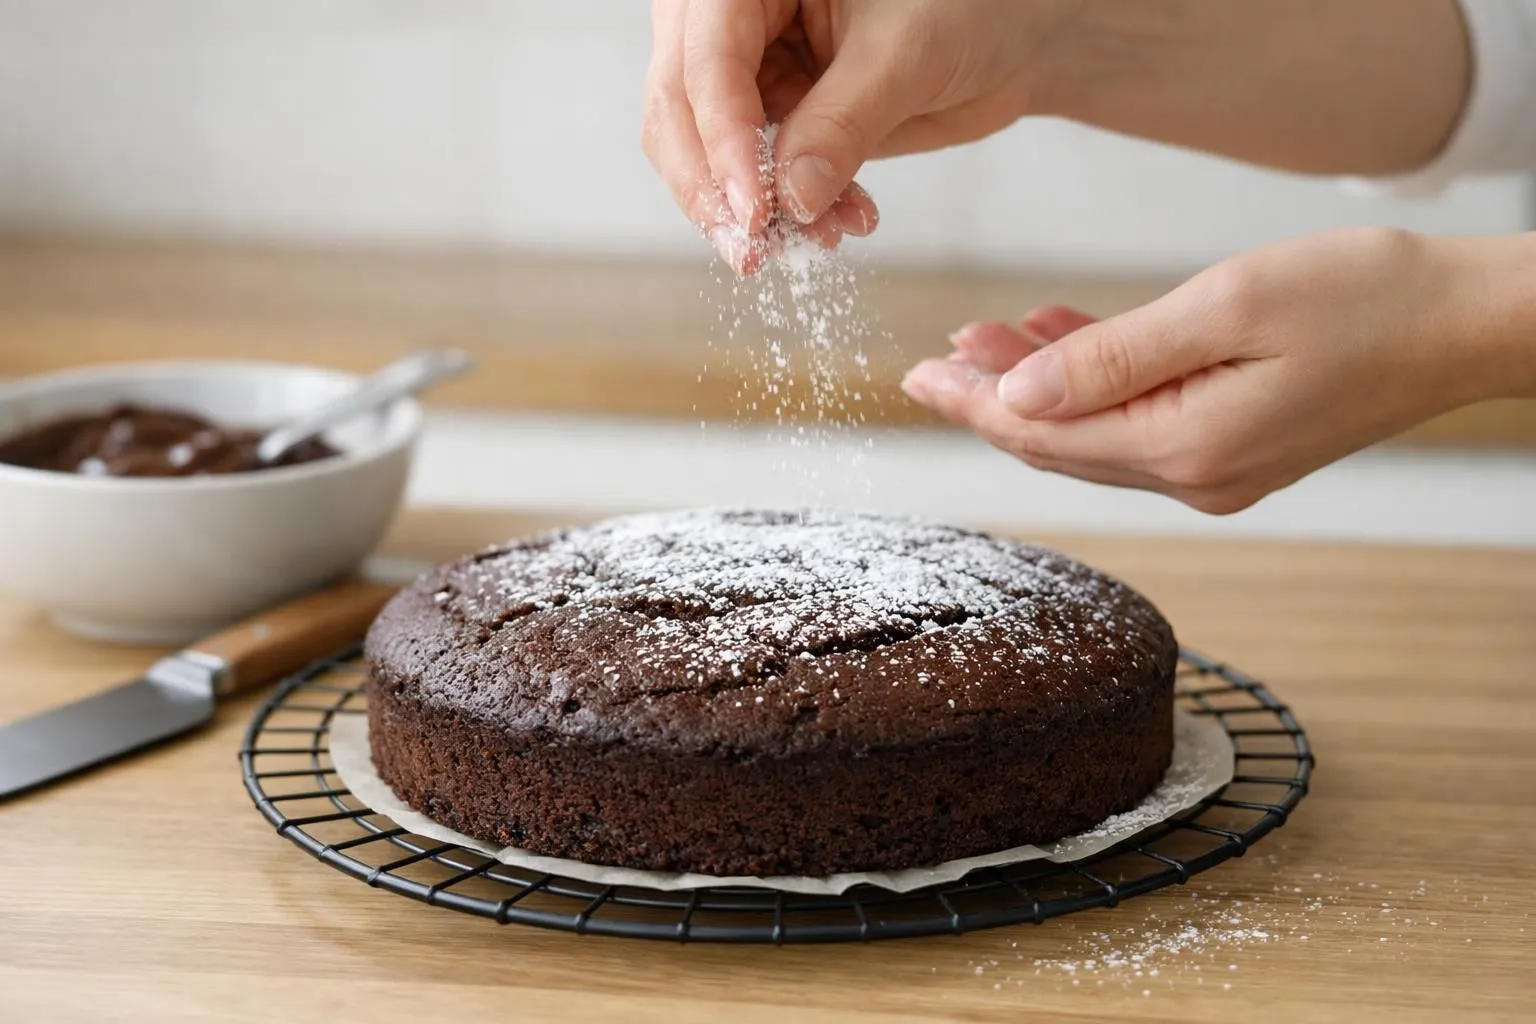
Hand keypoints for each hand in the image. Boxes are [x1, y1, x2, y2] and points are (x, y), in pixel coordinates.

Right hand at [642, 0, 1069, 271]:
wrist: (1009, 38)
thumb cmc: (967, 8)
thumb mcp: (905, 57)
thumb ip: (843, 125)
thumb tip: (791, 199)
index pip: (705, 60)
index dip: (722, 140)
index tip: (754, 211)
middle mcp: (729, 14)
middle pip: (679, 109)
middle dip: (714, 189)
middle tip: (752, 253)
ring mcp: (746, 67)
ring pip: (705, 152)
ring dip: (755, 208)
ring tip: (823, 238)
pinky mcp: (771, 113)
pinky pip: (752, 175)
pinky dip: (789, 209)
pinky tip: (841, 224)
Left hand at [901, 228, 1535, 513]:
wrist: (1463, 323)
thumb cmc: (1363, 300)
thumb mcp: (1225, 308)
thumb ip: (1115, 356)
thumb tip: (1019, 392)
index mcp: (1186, 449)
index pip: (1043, 434)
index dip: (972, 403)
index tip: (915, 375)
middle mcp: (1194, 477)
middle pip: (1059, 444)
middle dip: (991, 399)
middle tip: (932, 359)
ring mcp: (1216, 470)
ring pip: (1094, 434)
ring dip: (1038, 388)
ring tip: (982, 339)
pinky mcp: (1234, 449)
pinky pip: (1138, 424)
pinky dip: (1093, 386)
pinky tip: (1058, 343)